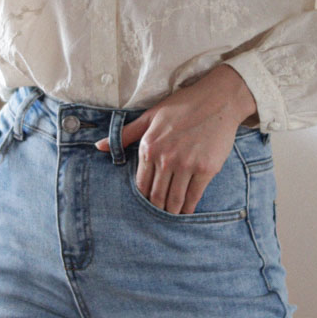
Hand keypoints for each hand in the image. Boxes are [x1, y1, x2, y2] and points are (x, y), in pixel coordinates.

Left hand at [95, 64, 256, 214]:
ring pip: (174, 200)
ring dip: (171, 213)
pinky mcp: (206, 169)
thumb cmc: (183, 105)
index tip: (145, 206)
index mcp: (149, 147)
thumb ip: (125, 134)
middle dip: (156, 209)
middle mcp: (166, 158)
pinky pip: (194, 196)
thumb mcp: (150, 116)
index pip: (141, 184)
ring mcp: (186, 165)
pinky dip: (189, 208)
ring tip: (170, 218)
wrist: (218, 99)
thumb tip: (98, 146)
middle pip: (156, 196)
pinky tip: (187, 213)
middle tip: (157, 217)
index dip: (142, 198)